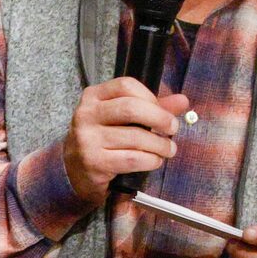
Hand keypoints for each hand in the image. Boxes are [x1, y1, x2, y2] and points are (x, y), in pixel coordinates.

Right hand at [61, 78, 192, 204]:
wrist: (74, 171)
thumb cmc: (102, 139)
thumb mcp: (120, 118)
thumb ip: (151, 107)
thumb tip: (182, 101)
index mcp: (92, 97)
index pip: (126, 86)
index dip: (150, 96)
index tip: (162, 109)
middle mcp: (86, 115)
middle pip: (131, 108)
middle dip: (160, 119)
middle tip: (172, 128)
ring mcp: (87, 140)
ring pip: (136, 137)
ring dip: (160, 145)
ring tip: (168, 149)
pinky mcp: (94, 163)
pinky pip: (132, 159)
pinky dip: (150, 160)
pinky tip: (154, 161)